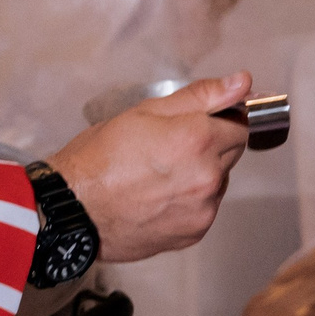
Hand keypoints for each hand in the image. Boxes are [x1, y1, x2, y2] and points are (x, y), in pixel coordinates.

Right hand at [48, 73, 251, 262]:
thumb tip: (242, 82)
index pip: (241, 124)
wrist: (72, 210)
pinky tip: (159, 197)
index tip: (201, 121)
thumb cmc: (99, 157)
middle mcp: (208, 177)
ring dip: (202, 174)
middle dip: (211, 145)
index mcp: (198, 139)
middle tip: (170, 146)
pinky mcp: (194, 232)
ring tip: (160, 175)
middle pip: (233, 152)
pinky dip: (190, 201)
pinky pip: (204, 208)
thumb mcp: (146, 111)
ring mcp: (203, 209)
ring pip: (219, 182)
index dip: (221, 119)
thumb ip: (201, 96)